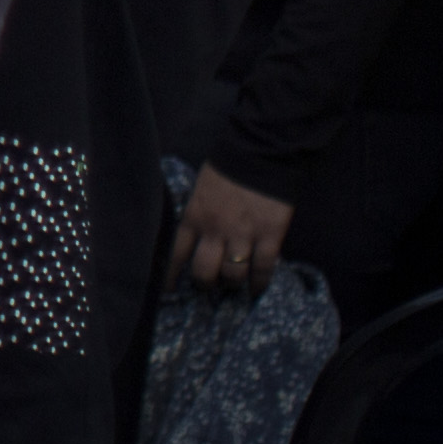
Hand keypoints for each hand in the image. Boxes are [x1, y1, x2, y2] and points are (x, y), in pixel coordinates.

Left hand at [164, 163, 293, 295]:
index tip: (173, 291)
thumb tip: (194, 240)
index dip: (173, 277)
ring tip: (234, 283)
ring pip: (233, 274)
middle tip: (210, 286)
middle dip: (205, 284)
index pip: (177, 254)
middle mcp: (215, 230)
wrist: (260, 151)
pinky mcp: (269, 236)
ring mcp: (243, 234)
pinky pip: (263, 268)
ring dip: (232, 283)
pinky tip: (256, 288)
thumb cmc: (227, 169)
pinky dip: (259, 283)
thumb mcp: (200, 191)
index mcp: (194, 216)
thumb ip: (197, 216)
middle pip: (204, 272)